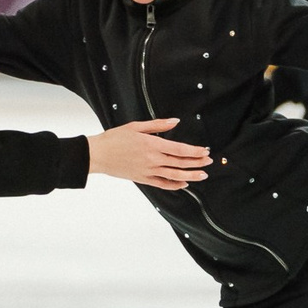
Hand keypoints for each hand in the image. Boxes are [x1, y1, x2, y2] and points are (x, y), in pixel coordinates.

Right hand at [89, 117, 211, 190]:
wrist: (98, 155)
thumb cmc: (115, 138)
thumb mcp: (136, 126)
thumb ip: (158, 125)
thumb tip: (175, 121)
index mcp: (152, 145)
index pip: (180, 149)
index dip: (195, 151)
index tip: (206, 151)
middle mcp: (153, 160)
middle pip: (180, 163)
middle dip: (197, 163)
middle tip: (209, 162)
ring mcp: (148, 171)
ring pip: (175, 176)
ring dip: (191, 176)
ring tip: (203, 176)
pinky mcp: (143, 179)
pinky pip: (162, 184)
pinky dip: (174, 185)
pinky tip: (184, 184)